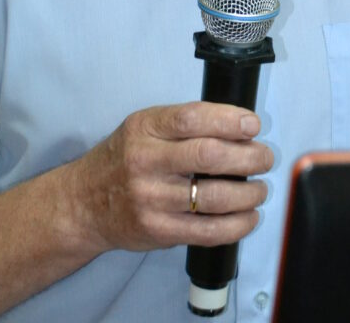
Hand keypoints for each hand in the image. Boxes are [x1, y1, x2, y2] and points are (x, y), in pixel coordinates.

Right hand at [68, 101, 272, 255]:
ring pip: (213, 197)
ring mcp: (152, 199)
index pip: (192, 118)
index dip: (229, 120)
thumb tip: (239, 126)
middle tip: (265, 157)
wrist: (84, 203)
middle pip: (208, 156)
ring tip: (259, 188)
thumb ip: (182, 123)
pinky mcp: (158, 231)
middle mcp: (146, 161)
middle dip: (248, 157)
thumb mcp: (143, 127)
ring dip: (248, 193)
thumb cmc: (124, 159)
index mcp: (145, 128)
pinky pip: (207, 231)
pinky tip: (248, 217)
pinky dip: (237, 225)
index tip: (253, 125)